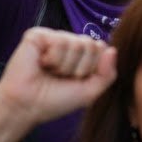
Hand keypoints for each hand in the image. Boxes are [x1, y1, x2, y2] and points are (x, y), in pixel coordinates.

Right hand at [0, 29, 116, 141]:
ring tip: (50, 71)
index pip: (100, 49)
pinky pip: (58, 41)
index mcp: (79, 54)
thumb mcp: (89, 92)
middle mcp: (66, 42)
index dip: (91, 69)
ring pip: (76, 43)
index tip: (75, 80)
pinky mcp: (37, 35)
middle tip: (61, 76)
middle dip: (79, 67)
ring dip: (64, 65)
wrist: (28, 106)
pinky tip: (41, 63)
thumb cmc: (55, 100)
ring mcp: (52, 37)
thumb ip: (107, 74)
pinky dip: (52, 59)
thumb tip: (112, 49)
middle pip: (90, 44)